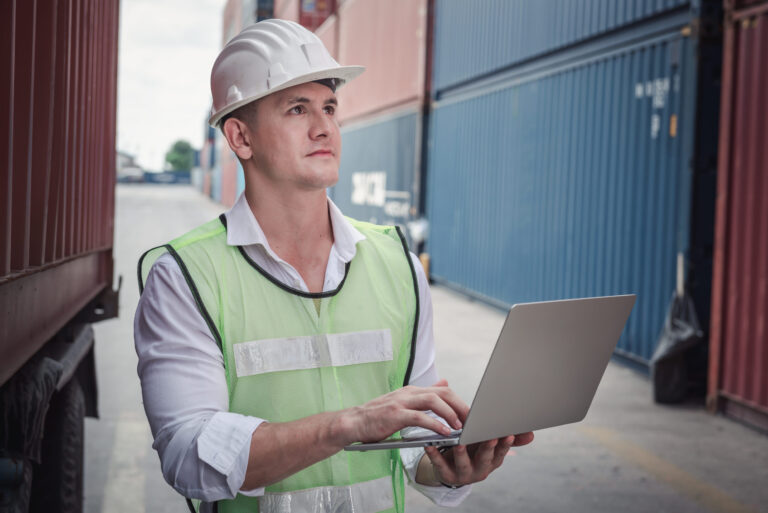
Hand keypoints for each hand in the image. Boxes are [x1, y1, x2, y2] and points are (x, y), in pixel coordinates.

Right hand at [337, 379, 468, 444]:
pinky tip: (443, 432)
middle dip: (460, 405)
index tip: (471, 415)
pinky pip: (419, 417)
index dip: (459, 401)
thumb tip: (445, 382)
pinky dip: (434, 424)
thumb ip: (425, 395)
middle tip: (472, 420)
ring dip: (449, 413)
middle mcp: (408, 393)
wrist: (353, 422)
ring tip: (459, 426)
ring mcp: (401, 402)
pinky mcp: (394, 414)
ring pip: (433, 401)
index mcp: (412, 391)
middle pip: (442, 392)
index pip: (442, 390)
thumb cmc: (378, 417)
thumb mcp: (404, 403)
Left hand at [423, 432, 534, 486]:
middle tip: (490, 437)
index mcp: (492, 459)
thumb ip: (508, 438)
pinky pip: (440, 464)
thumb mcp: (490, 444)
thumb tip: (531, 434)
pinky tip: (430, 445)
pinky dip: (435, 455)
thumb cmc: (472, 451)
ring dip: (461, 453)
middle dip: (488, 448)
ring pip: (463, 463)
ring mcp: (463, 473)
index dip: (505, 443)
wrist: (450, 468)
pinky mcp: (446, 475)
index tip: (508, 433)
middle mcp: (480, 469)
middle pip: (485, 458)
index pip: (501, 451)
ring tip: (459, 442)